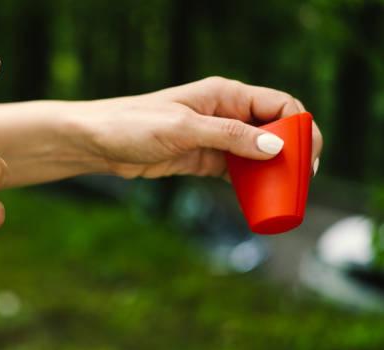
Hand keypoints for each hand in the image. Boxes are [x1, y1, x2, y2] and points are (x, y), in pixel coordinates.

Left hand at [77, 76, 322, 178]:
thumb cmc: (135, 125)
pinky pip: (236, 171)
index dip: (300, 127)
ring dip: (272, 170)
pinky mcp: (203, 159)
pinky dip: (250, 182)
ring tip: (287, 192)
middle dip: (291, 151)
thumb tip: (277, 148)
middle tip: (303, 179)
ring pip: (256, 152)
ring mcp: (214, 137)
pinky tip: (259, 197)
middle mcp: (224, 114)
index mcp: (225, 94)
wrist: (99, 143)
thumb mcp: (184, 128)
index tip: (308, 155)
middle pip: (272, 129)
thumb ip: (230, 136)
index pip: (279, 104)